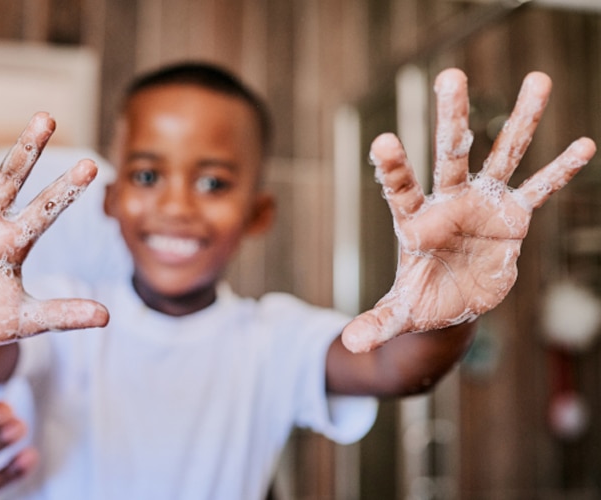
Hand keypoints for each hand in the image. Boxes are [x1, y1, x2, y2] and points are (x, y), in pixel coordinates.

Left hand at [342, 68, 595, 352]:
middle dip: (452, 118)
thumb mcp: (399, 315)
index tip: (384, 140)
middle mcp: (449, 204)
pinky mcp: (513, 220)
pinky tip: (583, 145)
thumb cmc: (419, 302)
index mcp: (415, 222)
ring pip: (502, 156)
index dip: (394, 168)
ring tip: (539, 79)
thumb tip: (351, 344)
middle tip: (451, 75)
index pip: (401, 190)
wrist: (450, 304)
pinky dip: (559, 172)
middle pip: (450, 154)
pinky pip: (539, 191)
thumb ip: (378, 323)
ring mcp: (483, 206)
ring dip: (520, 121)